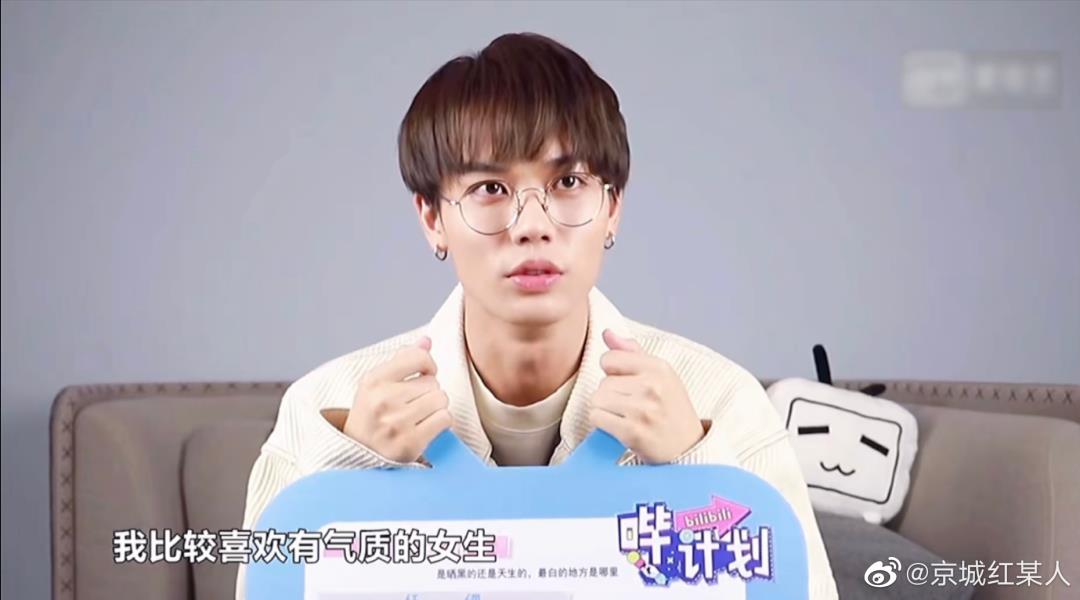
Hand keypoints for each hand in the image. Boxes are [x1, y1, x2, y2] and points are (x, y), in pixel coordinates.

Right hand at [343, 336, 452, 462]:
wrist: (359, 452)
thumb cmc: (373, 414)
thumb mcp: (378, 383)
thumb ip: (403, 360)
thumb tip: (426, 340)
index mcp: (373, 381)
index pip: (419, 356)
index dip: (427, 364)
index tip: (422, 374)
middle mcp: (382, 401)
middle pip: (433, 382)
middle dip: (428, 391)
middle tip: (413, 404)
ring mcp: (396, 424)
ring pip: (441, 399)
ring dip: (436, 407)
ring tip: (420, 415)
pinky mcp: (409, 444)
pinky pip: (445, 419)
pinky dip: (440, 422)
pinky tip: (426, 427)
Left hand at [588, 329, 705, 463]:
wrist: (687, 448)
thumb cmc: (670, 409)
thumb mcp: (660, 375)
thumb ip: (631, 352)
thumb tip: (607, 333)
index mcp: (659, 367)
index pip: (609, 358)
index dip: (612, 373)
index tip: (627, 384)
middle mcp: (652, 386)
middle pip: (602, 382)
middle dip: (610, 395)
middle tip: (631, 406)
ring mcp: (643, 410)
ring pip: (597, 399)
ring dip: (605, 410)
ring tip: (625, 416)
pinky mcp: (632, 432)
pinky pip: (596, 417)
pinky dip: (602, 424)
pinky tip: (620, 427)